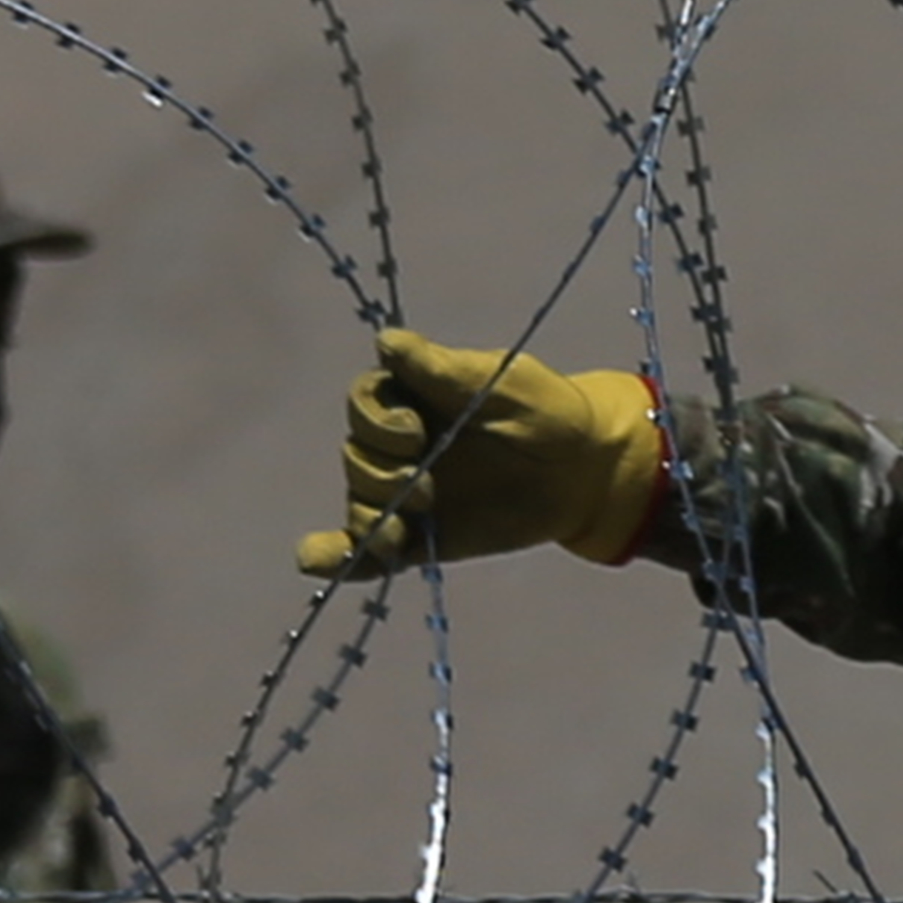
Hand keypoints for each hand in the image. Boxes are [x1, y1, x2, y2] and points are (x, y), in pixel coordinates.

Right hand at [292, 328, 663, 577]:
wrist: (585, 474)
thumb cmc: (548, 413)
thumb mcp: (503, 383)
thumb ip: (443, 371)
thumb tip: (386, 342)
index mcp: (414, 397)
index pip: (364, 402)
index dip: (377, 420)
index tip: (416, 432)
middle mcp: (401, 444)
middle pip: (357, 455)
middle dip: (379, 474)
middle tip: (425, 488)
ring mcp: (406, 493)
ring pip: (360, 502)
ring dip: (369, 518)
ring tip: (400, 531)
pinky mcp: (417, 539)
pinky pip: (364, 549)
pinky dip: (337, 556)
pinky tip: (317, 560)